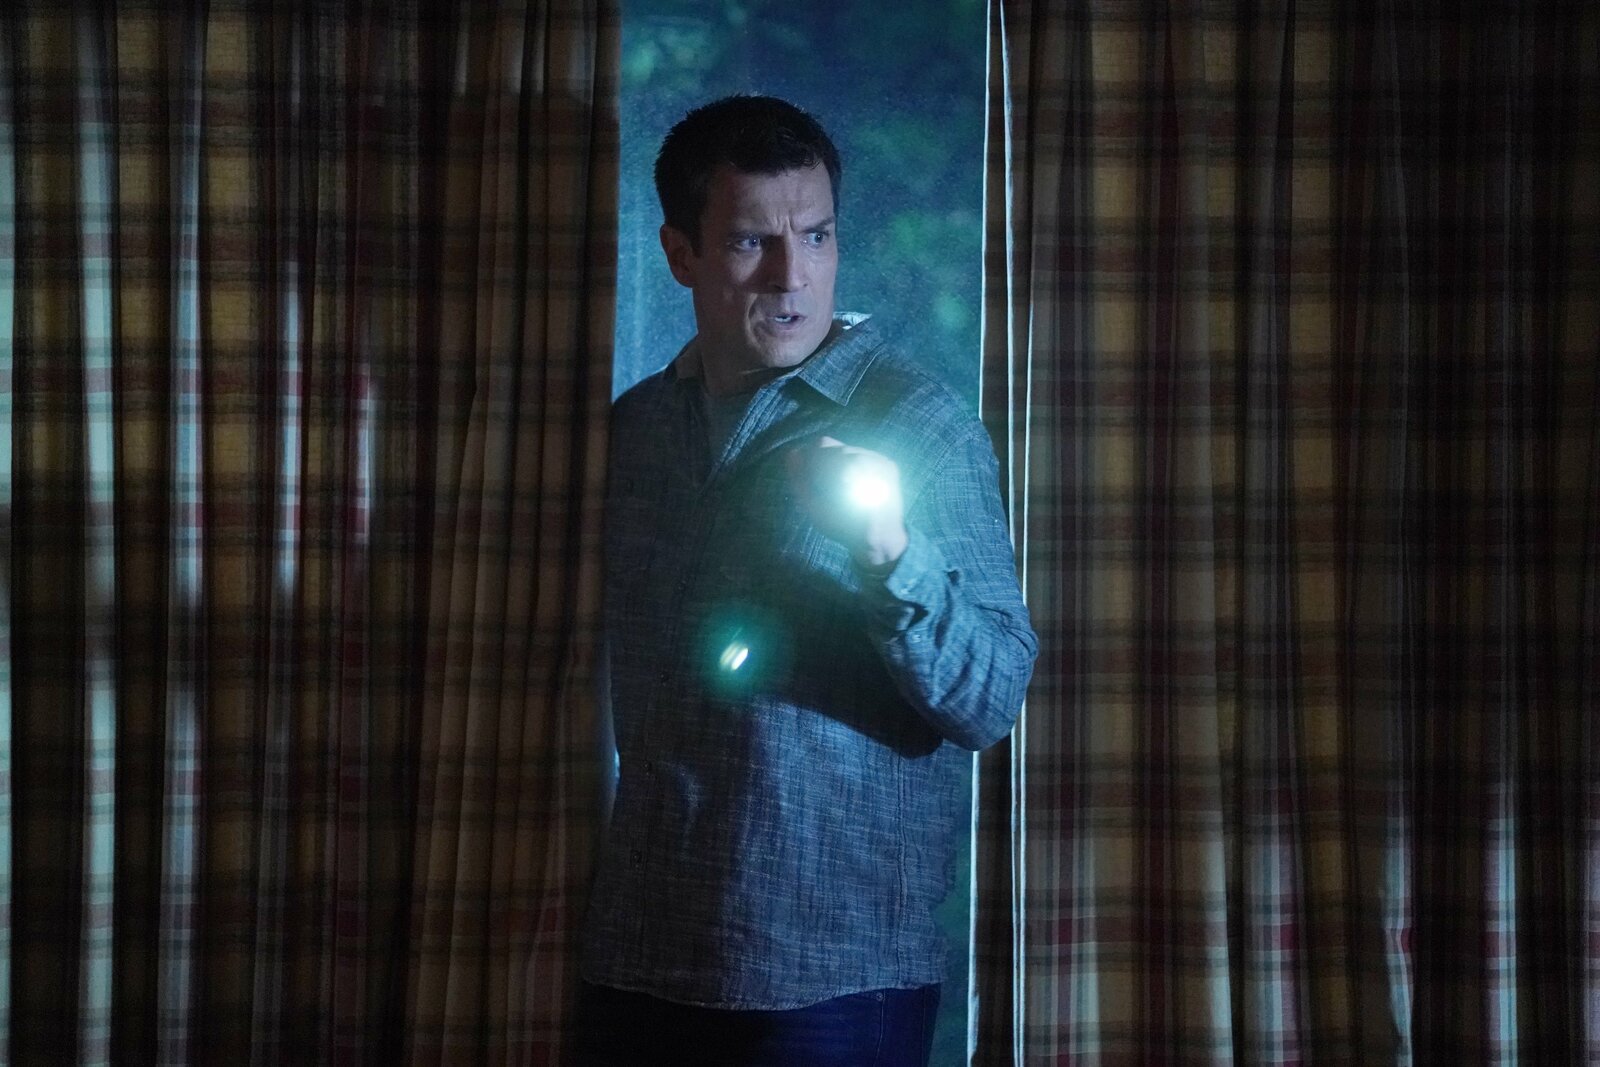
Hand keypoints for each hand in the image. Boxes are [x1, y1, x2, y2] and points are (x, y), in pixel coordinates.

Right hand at [785, 436, 908, 568]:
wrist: (881, 540)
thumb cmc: (844, 528)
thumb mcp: (813, 508)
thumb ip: (800, 479)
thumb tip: (793, 454)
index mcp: (845, 468)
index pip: (820, 446)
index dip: (811, 459)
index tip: (809, 474)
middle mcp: (866, 458)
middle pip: (837, 447)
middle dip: (826, 461)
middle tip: (824, 482)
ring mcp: (880, 459)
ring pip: (851, 450)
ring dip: (841, 462)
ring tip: (841, 484)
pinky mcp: (889, 463)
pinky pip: (866, 455)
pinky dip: (856, 465)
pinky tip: (856, 482)